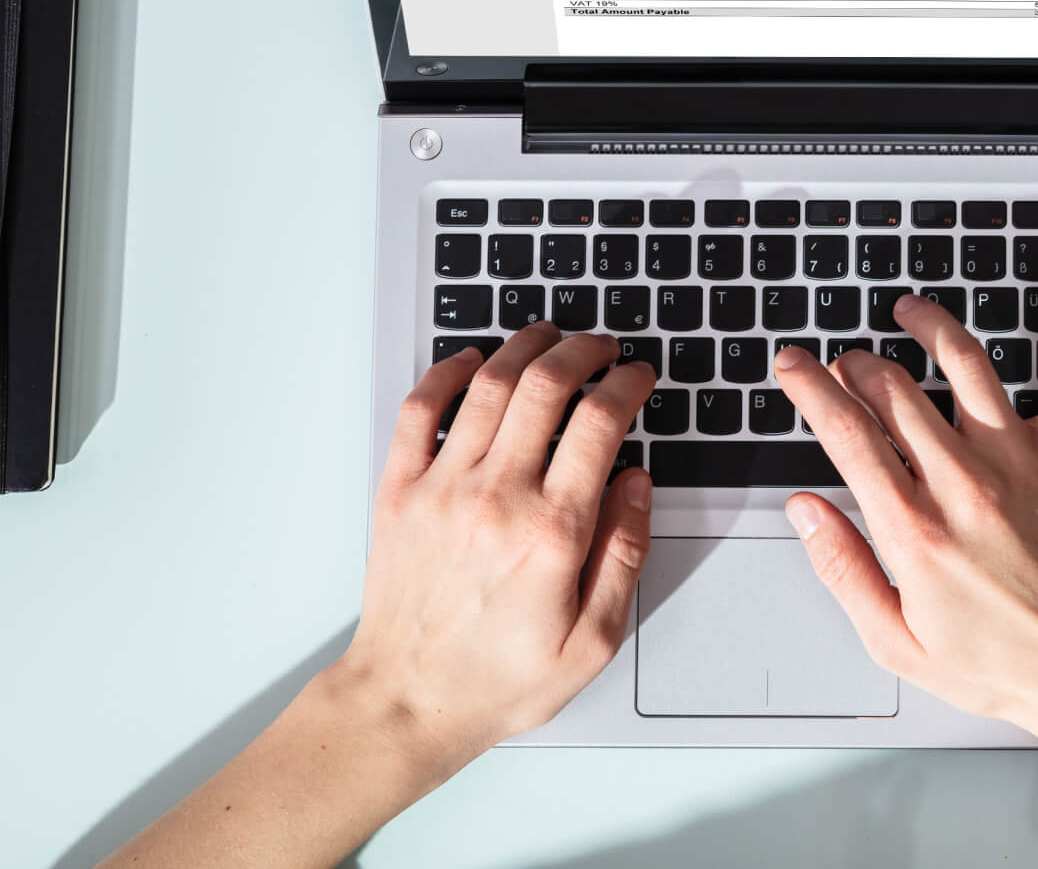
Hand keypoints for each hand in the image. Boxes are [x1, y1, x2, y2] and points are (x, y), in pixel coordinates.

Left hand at [335, 322, 654, 776]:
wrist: (408, 701)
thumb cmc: (498, 678)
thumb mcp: (594, 639)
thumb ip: (625, 554)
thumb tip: (637, 483)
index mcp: (552, 531)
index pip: (599, 422)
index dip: (627, 383)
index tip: (638, 376)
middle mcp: (496, 497)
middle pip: (545, 385)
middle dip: (584, 349)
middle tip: (602, 345)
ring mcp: (441, 488)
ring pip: (487, 383)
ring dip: (525, 346)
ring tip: (549, 336)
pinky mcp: (399, 491)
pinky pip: (418, 409)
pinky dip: (446, 372)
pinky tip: (472, 362)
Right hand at [774, 275, 1037, 763]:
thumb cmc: (1004, 666)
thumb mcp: (897, 643)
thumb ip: (843, 569)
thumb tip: (804, 511)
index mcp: (916, 530)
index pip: (847, 433)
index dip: (810, 388)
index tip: (794, 367)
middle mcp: (967, 484)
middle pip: (894, 390)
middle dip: (855, 363)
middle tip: (842, 362)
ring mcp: (1024, 463)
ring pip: (968, 364)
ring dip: (930, 325)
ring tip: (909, 311)